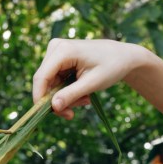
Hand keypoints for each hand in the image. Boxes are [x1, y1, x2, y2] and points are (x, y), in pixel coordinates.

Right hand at [31, 38, 151, 118]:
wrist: (122, 56)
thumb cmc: (111, 67)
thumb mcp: (92, 83)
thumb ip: (71, 95)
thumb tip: (53, 107)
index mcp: (63, 50)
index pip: (42, 77)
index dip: (40, 97)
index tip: (44, 115)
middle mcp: (55, 48)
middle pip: (45, 82)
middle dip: (58, 100)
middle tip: (74, 113)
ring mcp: (56, 52)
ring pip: (50, 84)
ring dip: (66, 97)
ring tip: (86, 100)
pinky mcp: (59, 59)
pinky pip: (56, 81)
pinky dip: (68, 91)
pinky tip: (83, 94)